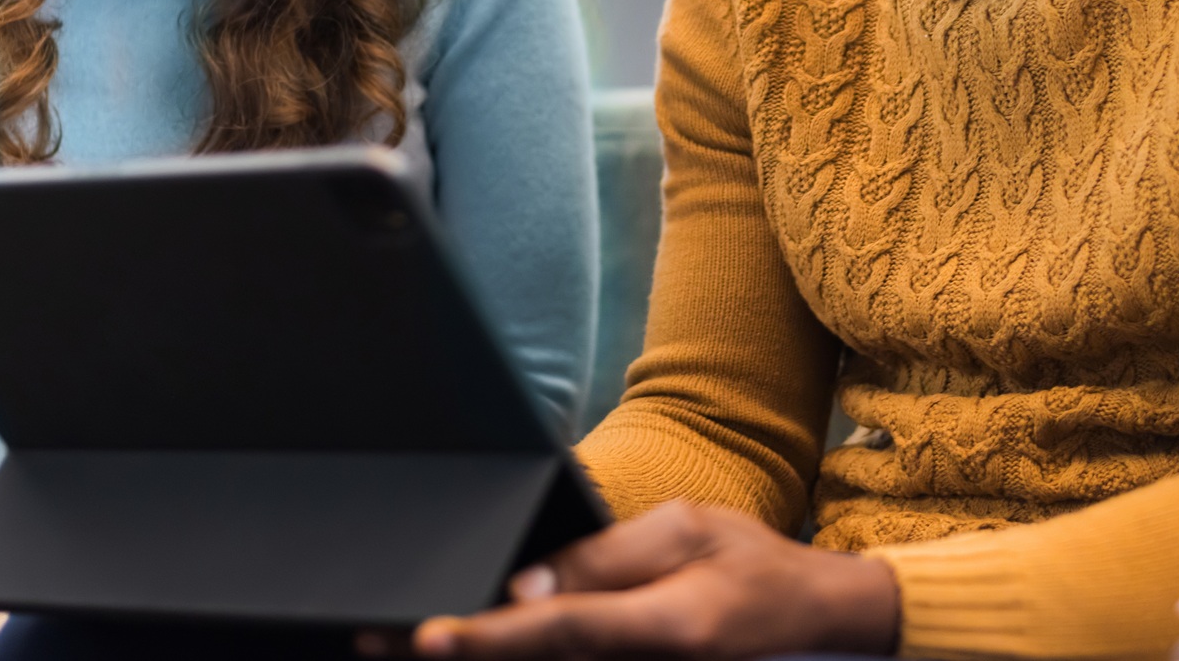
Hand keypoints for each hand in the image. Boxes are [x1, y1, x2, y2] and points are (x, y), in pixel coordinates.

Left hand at [404, 501, 899, 659]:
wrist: (804, 614)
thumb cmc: (748, 562)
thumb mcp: (689, 531)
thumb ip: (607, 557)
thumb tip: (527, 586)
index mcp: (662, 628)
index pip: (556, 633)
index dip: (486, 638)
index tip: (426, 637)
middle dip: (456, 653)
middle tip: (374, 634)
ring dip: (478, 657)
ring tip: (395, 639)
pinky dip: (514, 656)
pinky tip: (472, 641)